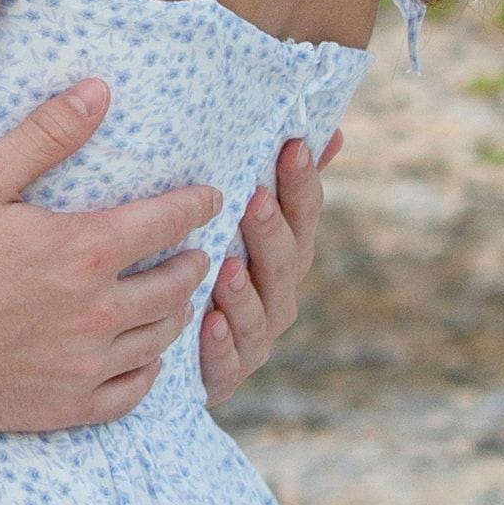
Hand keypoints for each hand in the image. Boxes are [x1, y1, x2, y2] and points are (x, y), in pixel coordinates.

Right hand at [0, 78, 226, 433]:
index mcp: (83, 251)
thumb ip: (46, 135)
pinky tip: (148, 359)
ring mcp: (84, 364)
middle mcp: (97, 311)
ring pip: (160, 338)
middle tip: (197, 253)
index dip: (196, 206)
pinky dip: (150, 373)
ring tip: (176, 299)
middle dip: (194, 263)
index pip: (167, 222)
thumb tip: (99, 90)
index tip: (212, 198)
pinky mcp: (65, 406)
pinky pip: (133, 394)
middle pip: (175, 285)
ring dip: (177, 313)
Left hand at [194, 126, 334, 412]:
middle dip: (272, 231)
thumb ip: (284, 183)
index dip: (302, 182)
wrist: (173, 351)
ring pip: (260, 313)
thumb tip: (330, 129)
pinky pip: (228, 362)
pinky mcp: (227, 375)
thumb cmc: (211, 268)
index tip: (292, 145)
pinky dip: (221, 343)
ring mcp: (256, 337)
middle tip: (256, 200)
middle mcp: (278, 295)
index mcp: (286, 254)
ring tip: (228, 267)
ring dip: (245, 291)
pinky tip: (209, 323)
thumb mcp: (240, 223)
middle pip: (286, 263)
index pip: (304, 215)